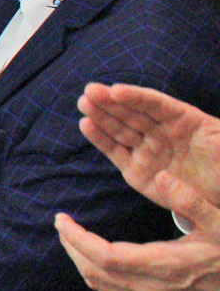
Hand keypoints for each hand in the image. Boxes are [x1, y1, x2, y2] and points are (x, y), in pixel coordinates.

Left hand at [56, 172, 219, 290]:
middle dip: (72, 248)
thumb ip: (190, 201)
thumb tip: (161, 176)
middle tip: (64, 225)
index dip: (76, 239)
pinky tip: (100, 261)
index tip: (61, 219)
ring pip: (102, 286)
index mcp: (165, 265)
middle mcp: (154, 289)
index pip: (104, 256)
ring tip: (76, 238)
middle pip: (94, 272)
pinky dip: (99, 277)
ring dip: (83, 262)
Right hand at [77, 83, 219, 208]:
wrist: (217, 199)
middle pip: (133, 114)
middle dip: (111, 102)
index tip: (116, 90)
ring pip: (120, 129)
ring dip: (101, 116)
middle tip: (90, 91)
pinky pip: (115, 152)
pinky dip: (100, 139)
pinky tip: (87, 125)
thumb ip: (215, 135)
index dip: (136, 97)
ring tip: (84, 103)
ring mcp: (147, 150)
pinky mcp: (135, 170)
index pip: (156, 104)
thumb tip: (204, 126)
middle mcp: (161, 132)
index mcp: (183, 120)